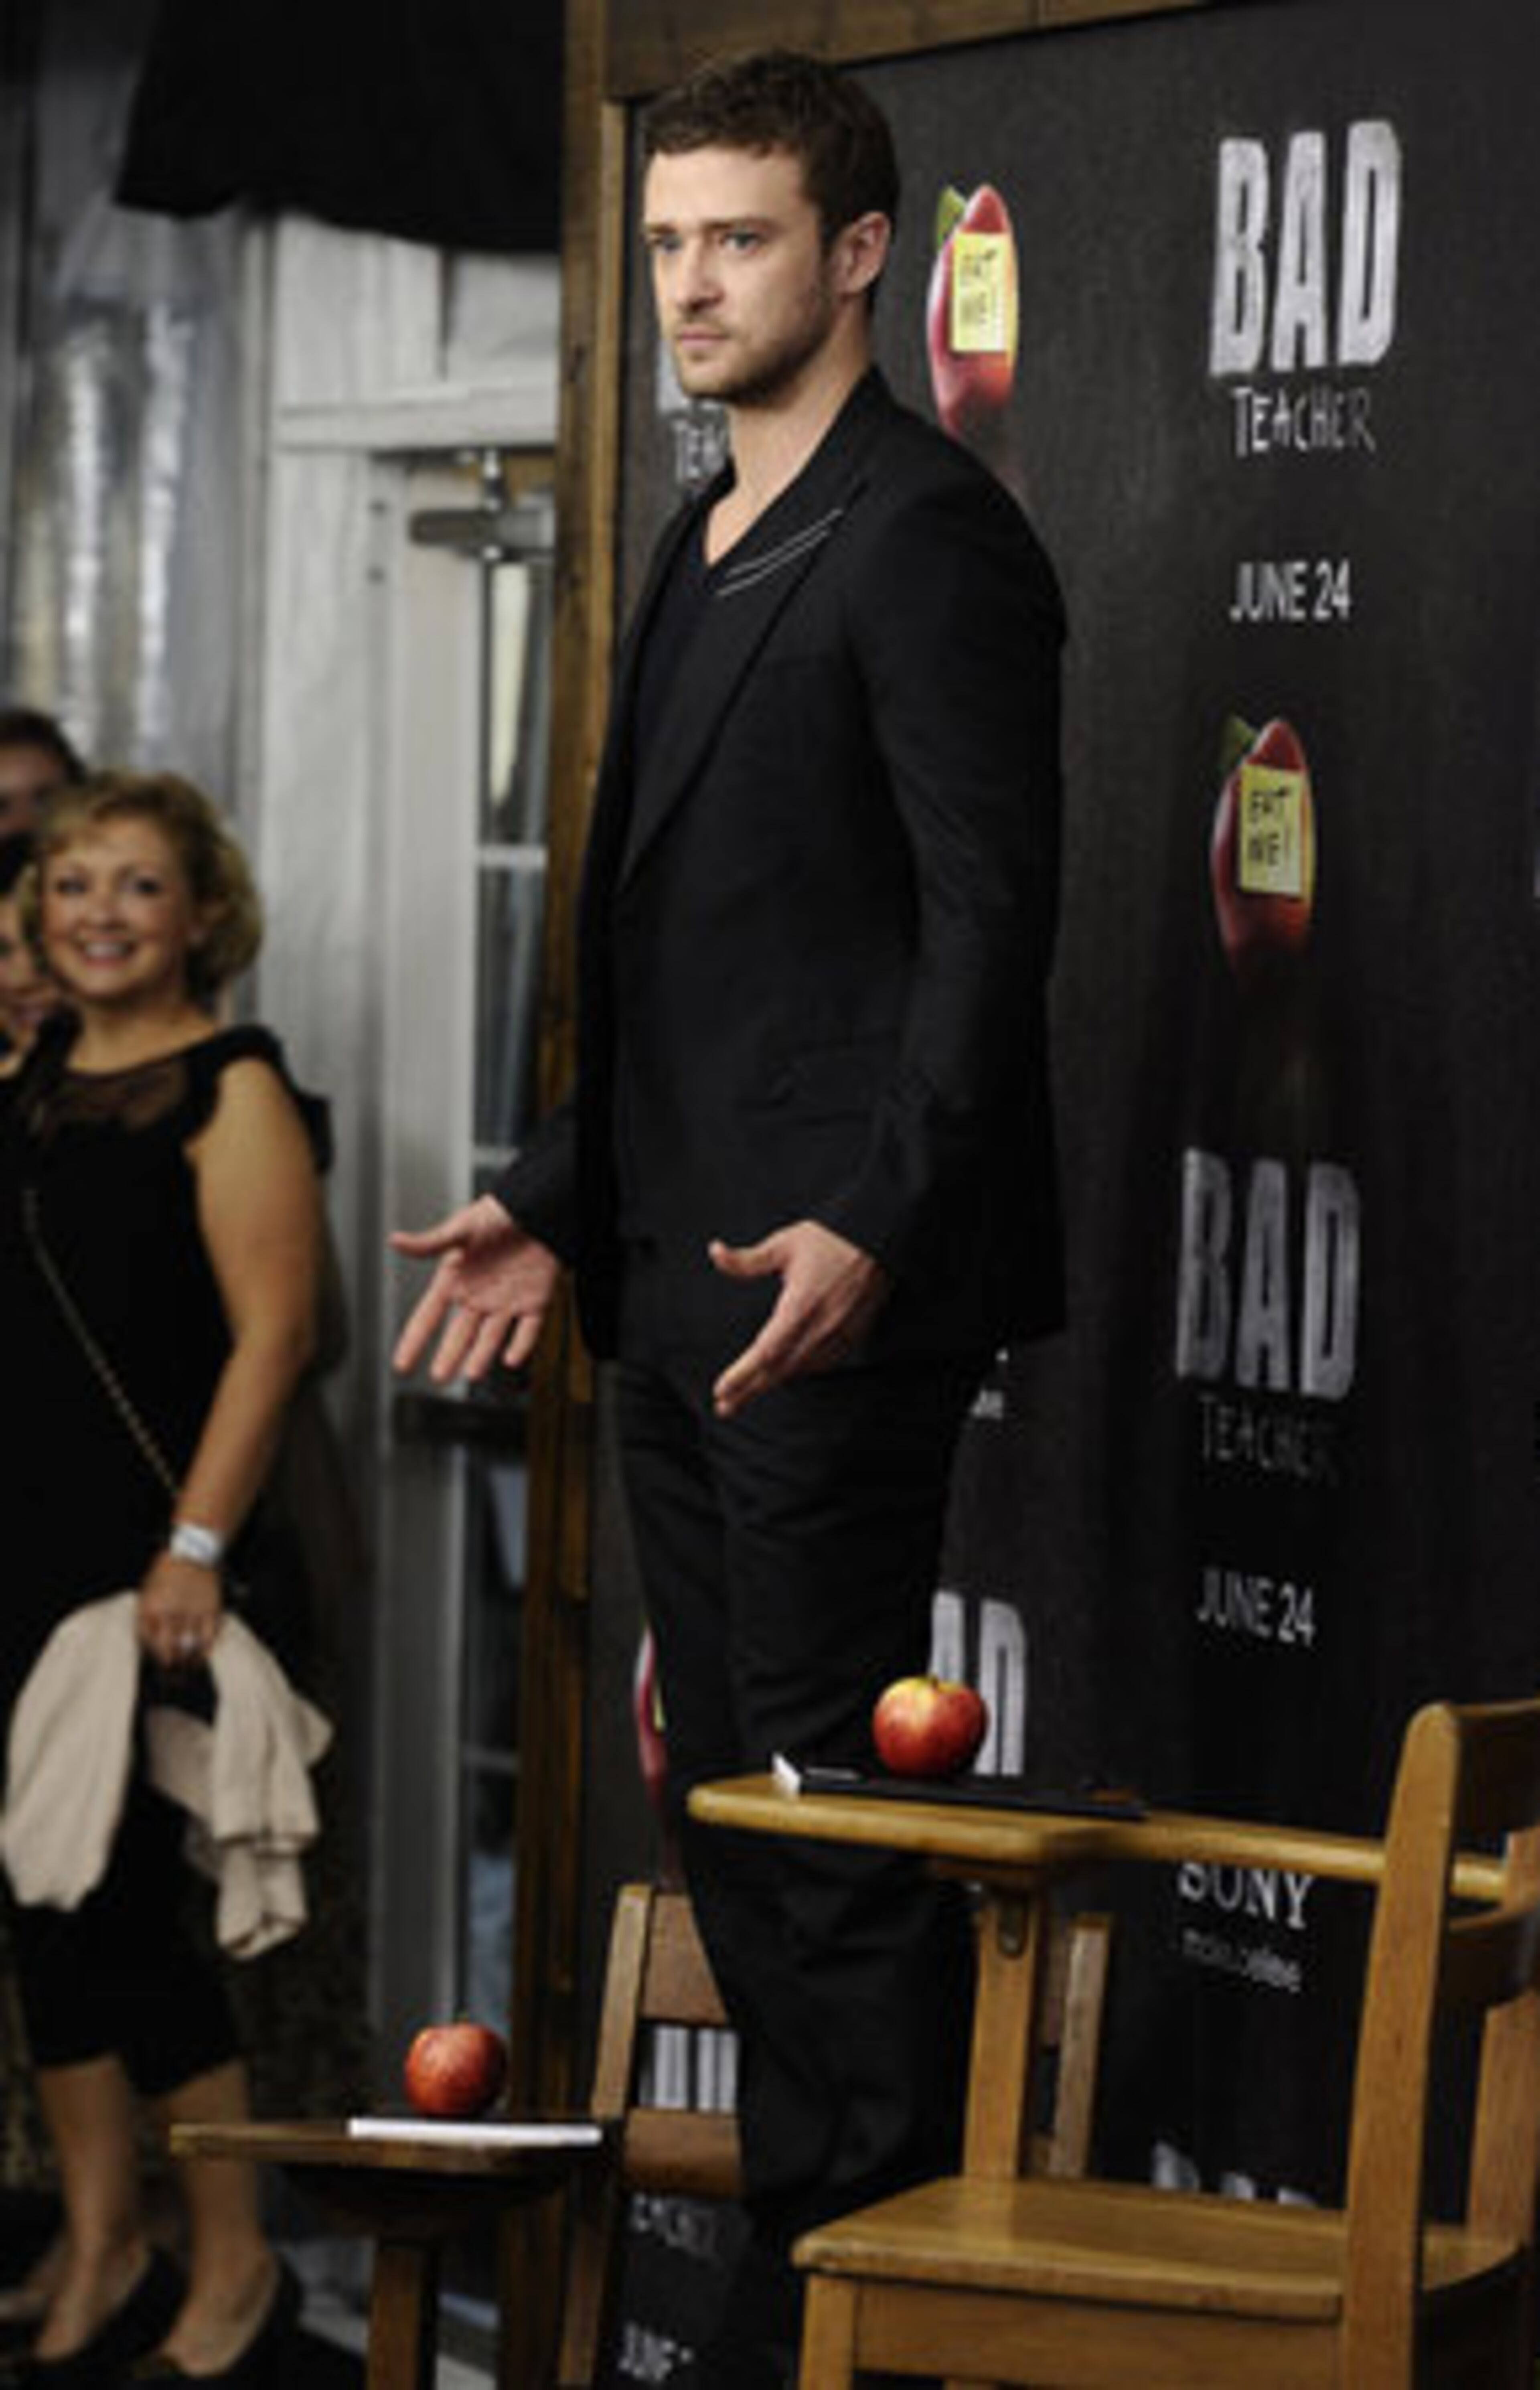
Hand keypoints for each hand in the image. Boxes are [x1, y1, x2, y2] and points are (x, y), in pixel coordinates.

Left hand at [138, 1552, 223, 1669]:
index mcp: (152, 1607)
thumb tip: (148, 1643)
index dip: (154, 1653)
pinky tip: (202, 1655)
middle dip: (170, 1662)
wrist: (192, 1553)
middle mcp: (171, 1612)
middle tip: (171, 1668)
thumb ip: (146, 1617)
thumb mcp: (146, 1592)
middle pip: (170, 1648)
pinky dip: (206, 1649)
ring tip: (186, 1666)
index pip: (150, 1641)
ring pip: (189, 1646)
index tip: (158, 1660)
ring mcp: (192, 1611)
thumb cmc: (165, 1573)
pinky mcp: (210, 1609)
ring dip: (187, 1659)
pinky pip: (209, 1636)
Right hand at [391, 1194, 560, 1382]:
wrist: (539, 1206)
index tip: (401, 1364)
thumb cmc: (497, 1212)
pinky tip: (512, 1359)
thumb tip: (395, 1241)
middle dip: (448, 1356)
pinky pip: (528, 1329)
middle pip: (459, 1334)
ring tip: (471, 1374)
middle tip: (438, 1376)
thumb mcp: (460, 1228)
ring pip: (491, 1337)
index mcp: (455, 1280)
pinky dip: (521, 1345)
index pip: (428, 1316)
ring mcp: (506, 1301)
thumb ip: (429, 1243)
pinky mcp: (534, 1301)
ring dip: (481, 1355)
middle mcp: (478, 1296)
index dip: (414, 1340)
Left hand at [709, 1219, 888, 1417]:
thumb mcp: (784, 1244)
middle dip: (750, 1390)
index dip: (742, 1375)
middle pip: (780, 1370)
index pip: (765, 1352)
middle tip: (724, 1406)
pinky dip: (799, 1372)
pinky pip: (821, 1363)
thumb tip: (715, 1252)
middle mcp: (820, 1326)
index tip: (720, 1390)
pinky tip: (783, 1374)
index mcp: (800, 1306)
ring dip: (772, 1383)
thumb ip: (748, 1259)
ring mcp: (838, 1334)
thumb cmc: (829, 1240)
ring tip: (746, 1394)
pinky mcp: (851, 1335)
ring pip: (800, 1369)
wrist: (877, 1240)